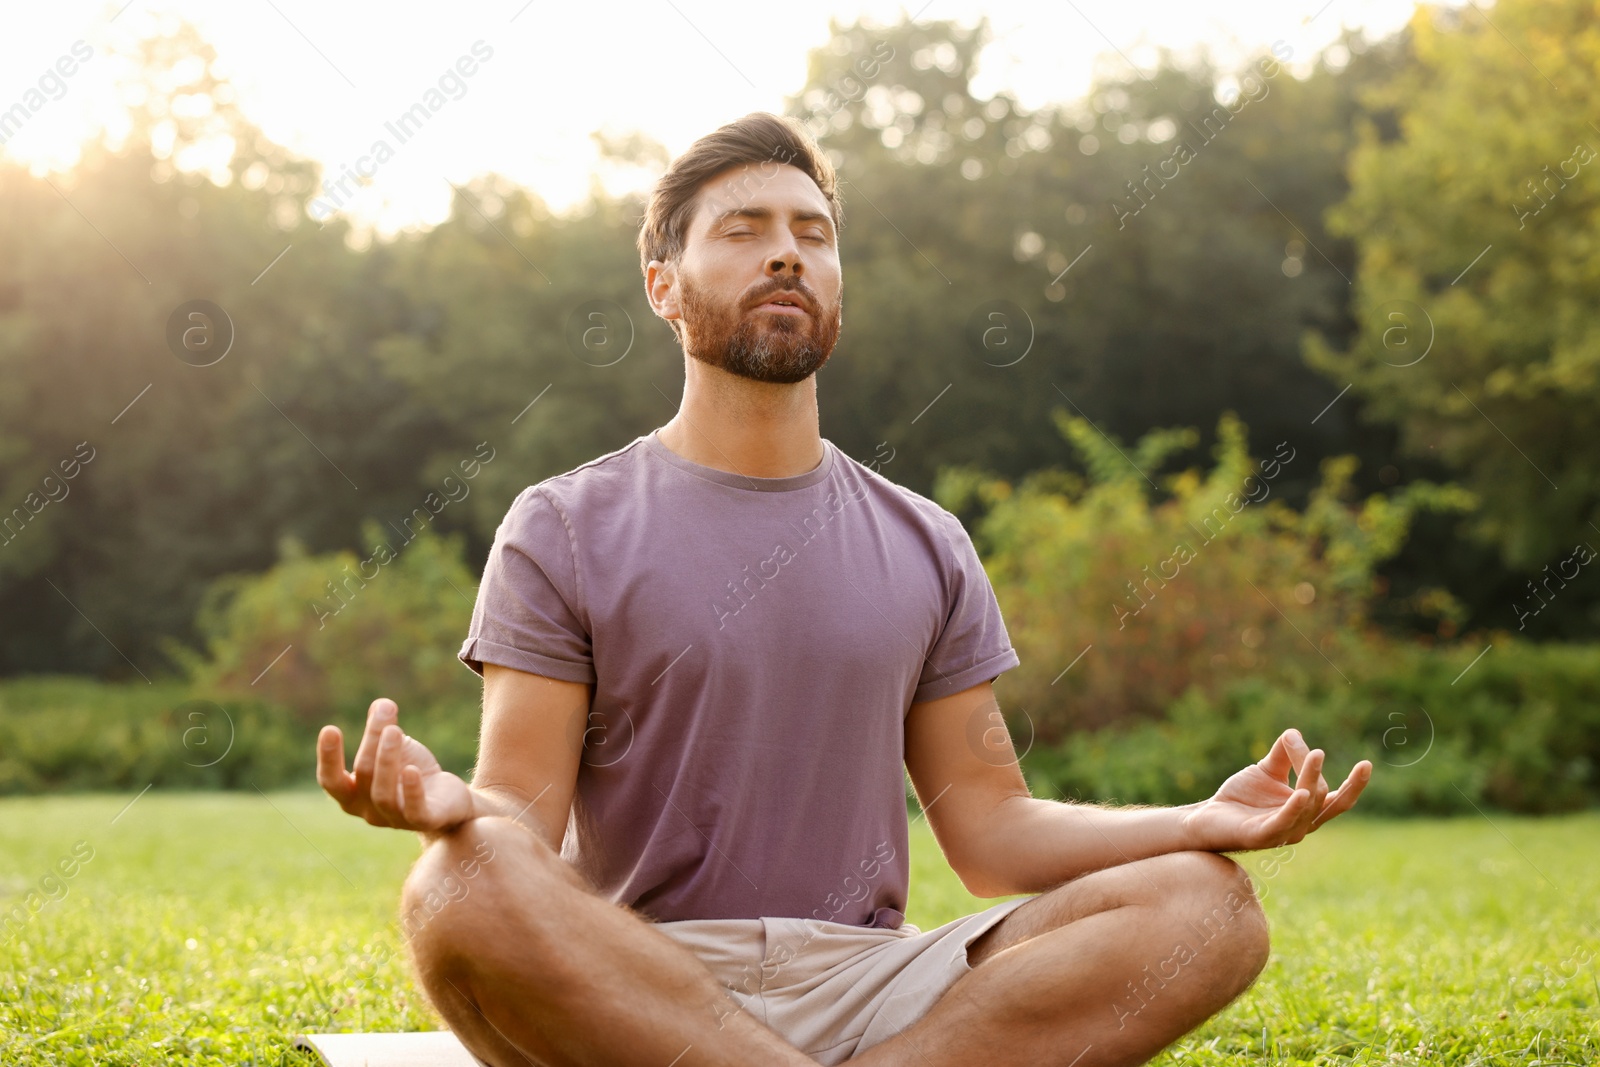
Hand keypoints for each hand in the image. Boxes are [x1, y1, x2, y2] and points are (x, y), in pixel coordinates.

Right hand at [317, 697, 473, 833]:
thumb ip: (385, 730)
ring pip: (384, 794)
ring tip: (395, 730)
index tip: (330, 729)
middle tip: (385, 712)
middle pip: (364, 774)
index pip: (331, 781)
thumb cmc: (412, 773)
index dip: (329, 758)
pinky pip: (414, 811)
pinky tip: (411, 770)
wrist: (449, 799)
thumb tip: (381, 704)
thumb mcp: (397, 749)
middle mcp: (369, 811)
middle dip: (372, 740)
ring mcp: (395, 819)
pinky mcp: (424, 821)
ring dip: (387, 760)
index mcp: (353, 795)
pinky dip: (412, 791)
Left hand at [1181, 728, 1371, 851]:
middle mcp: (1300, 825)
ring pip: (1306, 807)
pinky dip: (1295, 808)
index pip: (1338, 800)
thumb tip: (1295, 734)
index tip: (1367, 763)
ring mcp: (1283, 833)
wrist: (1207, 816)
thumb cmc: (1240, 797)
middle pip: (1323, 799)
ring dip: (1311, 781)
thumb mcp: (1266, 770)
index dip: (1355, 785)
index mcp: (1306, 811)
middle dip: (1319, 774)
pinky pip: (1283, 822)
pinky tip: (1302, 792)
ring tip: (1315, 756)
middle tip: (1317, 752)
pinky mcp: (1262, 836)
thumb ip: (1285, 754)